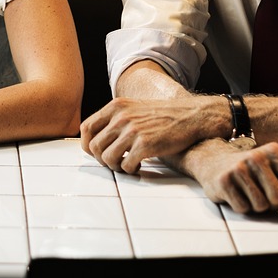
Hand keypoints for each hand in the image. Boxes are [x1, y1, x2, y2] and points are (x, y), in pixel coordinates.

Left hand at [80, 96, 216, 173]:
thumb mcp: (134, 108)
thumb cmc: (163, 116)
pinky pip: (125, 165)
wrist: (191, 116)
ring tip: (126, 165)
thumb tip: (98, 138)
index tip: (96, 153)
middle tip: (115, 162)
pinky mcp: (145, 144)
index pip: (86, 128)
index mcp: (116, 106)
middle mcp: (121, 117)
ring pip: (107, 158)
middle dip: (102, 159)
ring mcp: (133, 130)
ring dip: (115, 167)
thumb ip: (116, 119)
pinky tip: (138, 167)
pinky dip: (129, 170)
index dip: (87, 145)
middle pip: (94, 146)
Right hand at [187, 139, 277, 214]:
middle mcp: (256, 156)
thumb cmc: (254, 172)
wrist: (216, 163)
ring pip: (261, 205)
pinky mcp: (223, 181)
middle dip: (276, 206)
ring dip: (259, 207)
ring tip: (252, 195)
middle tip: (268, 200)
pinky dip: (243, 208)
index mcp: (274, 151)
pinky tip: (238, 195)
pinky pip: (243, 208)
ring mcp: (238, 168)